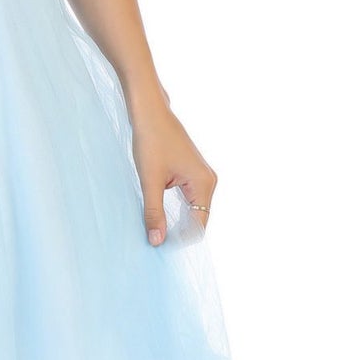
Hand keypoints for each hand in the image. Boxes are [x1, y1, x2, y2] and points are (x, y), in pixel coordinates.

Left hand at [130, 100, 216, 244]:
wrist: (150, 111)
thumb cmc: (151, 141)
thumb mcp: (150, 181)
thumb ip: (154, 213)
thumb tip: (157, 241)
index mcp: (204, 184)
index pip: (199, 226)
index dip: (181, 240)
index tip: (159, 248)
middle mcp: (209, 181)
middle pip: (198, 220)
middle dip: (179, 233)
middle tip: (155, 244)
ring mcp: (202, 176)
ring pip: (193, 210)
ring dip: (177, 222)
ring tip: (156, 233)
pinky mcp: (192, 172)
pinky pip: (189, 200)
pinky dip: (176, 210)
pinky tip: (160, 216)